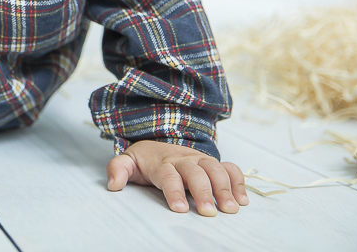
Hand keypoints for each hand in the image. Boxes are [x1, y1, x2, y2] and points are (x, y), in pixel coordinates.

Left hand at [106, 140, 247, 215]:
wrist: (158, 144)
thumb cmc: (145, 160)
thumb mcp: (127, 162)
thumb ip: (118, 170)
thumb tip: (113, 185)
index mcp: (163, 161)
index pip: (169, 175)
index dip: (175, 191)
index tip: (180, 209)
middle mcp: (185, 159)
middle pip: (196, 173)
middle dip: (204, 192)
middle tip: (208, 213)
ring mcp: (201, 160)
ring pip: (216, 169)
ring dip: (225, 188)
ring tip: (230, 209)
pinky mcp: (213, 164)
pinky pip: (230, 168)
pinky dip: (239, 182)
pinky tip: (243, 200)